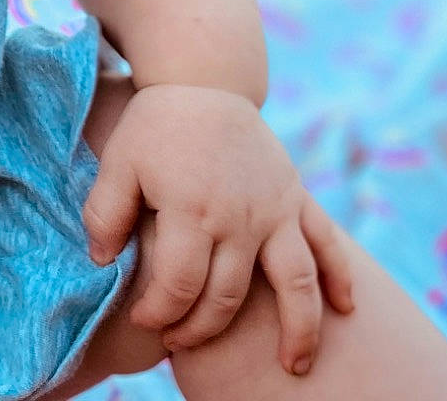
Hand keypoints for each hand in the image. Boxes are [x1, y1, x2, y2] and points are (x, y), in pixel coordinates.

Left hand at [84, 83, 355, 375]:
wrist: (205, 79)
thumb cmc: (155, 125)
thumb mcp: (117, 161)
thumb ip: (105, 213)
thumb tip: (102, 261)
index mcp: (191, 210)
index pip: (180, 285)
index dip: (159, 312)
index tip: (145, 321)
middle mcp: (240, 218)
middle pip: (228, 296)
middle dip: (202, 328)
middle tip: (179, 340)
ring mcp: (275, 210)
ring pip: (295, 284)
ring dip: (298, 330)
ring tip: (294, 368)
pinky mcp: (297, 198)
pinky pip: (327, 244)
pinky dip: (340, 278)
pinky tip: (345, 310)